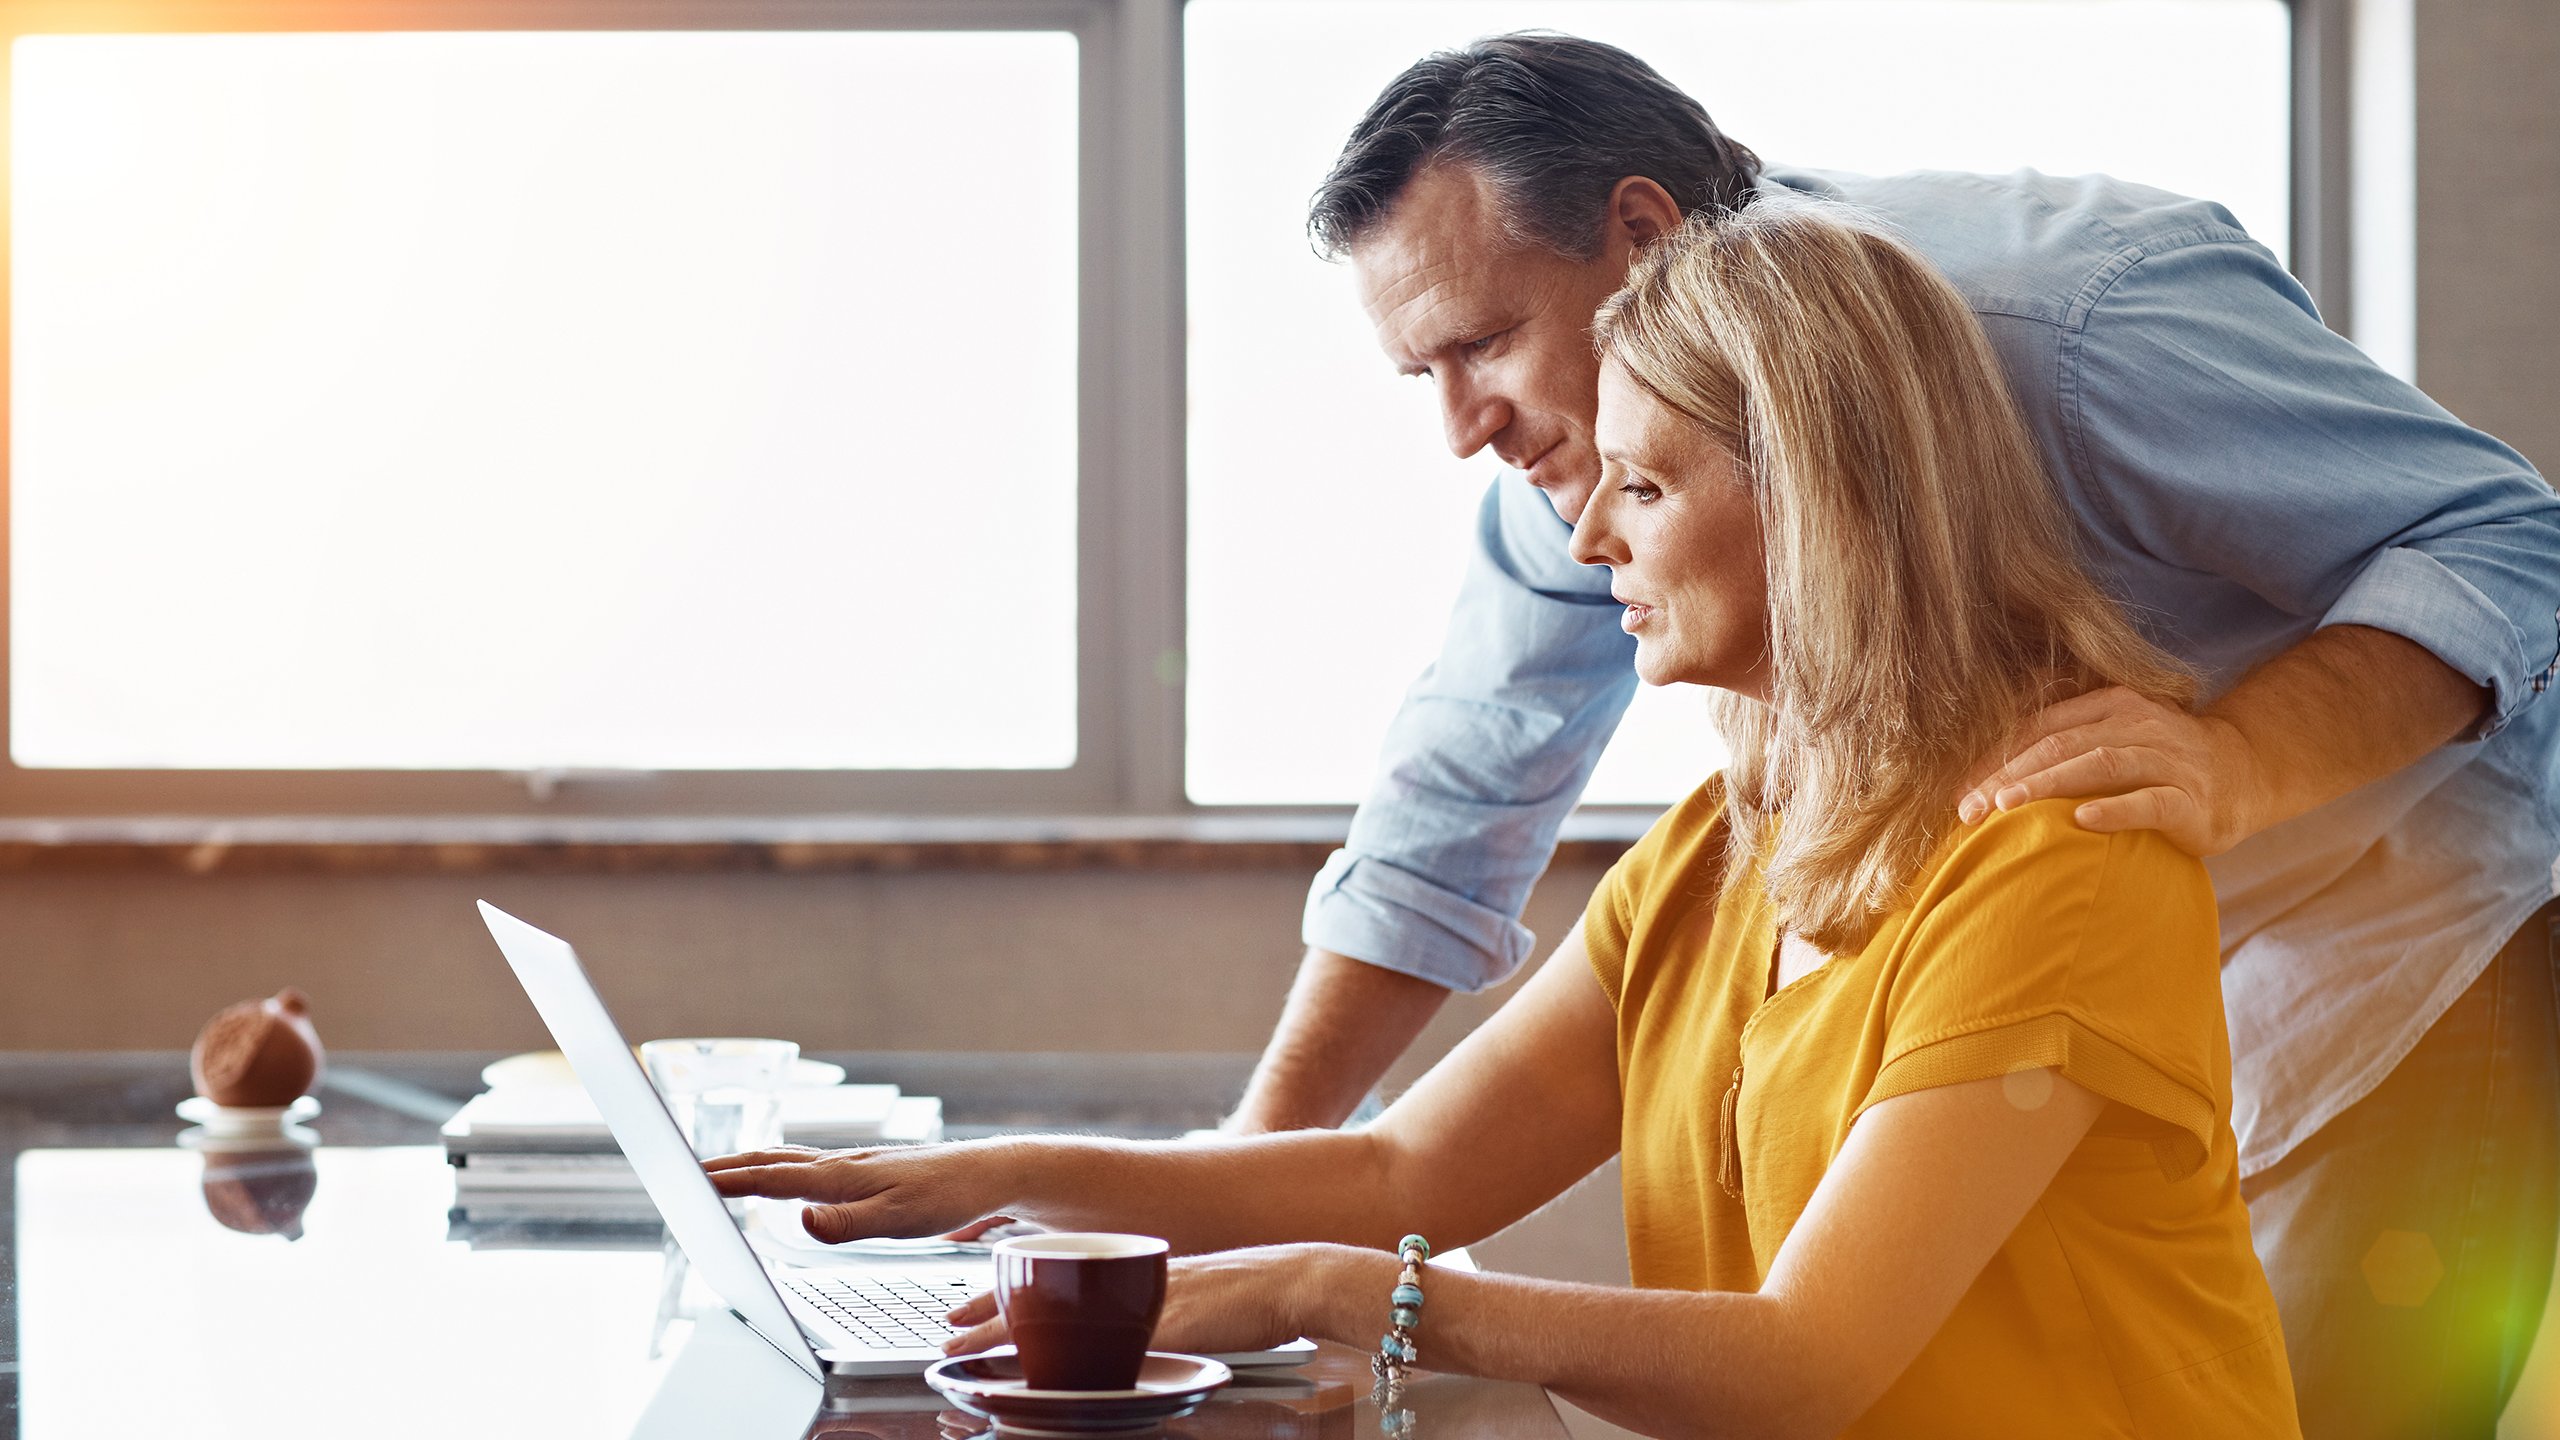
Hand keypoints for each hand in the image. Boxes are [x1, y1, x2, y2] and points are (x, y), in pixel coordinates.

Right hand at [703, 1142, 1015, 1243]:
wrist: (986, 1173)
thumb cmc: (947, 1196)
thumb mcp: (899, 1220)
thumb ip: (847, 1224)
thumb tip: (798, 1221)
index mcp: (839, 1176)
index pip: (771, 1176)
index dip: (727, 1179)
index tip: (686, 1178)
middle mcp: (840, 1165)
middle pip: (771, 1160)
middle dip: (727, 1167)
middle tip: (686, 1172)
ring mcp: (852, 1167)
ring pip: (788, 1161)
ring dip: (750, 1165)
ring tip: (720, 1174)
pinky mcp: (865, 1172)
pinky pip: (808, 1168)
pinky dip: (779, 1171)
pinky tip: (783, 1183)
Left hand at [940, 1244, 1343, 1357]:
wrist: (1296, 1278)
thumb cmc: (1253, 1291)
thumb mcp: (1191, 1288)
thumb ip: (1154, 1300)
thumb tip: (1129, 1323)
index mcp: (1129, 1271)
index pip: (1055, 1278)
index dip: (1009, 1293)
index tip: (969, 1304)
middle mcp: (1126, 1281)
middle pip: (1046, 1299)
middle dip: (992, 1315)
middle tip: (950, 1328)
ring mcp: (1140, 1302)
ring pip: (1060, 1320)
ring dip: (1009, 1336)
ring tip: (965, 1343)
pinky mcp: (1160, 1326)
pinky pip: (1099, 1347)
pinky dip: (1063, 1359)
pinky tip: (1035, 1371)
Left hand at [1955, 687, 2266, 855]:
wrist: (2245, 772)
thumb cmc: (2160, 764)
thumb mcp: (2113, 739)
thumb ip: (2065, 746)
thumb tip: (1990, 777)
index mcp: (2108, 706)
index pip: (2040, 729)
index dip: (1995, 757)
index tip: (1957, 788)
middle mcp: (2135, 725)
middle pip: (2060, 746)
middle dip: (2007, 776)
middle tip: (1967, 808)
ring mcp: (2165, 760)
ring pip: (2098, 765)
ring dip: (2047, 785)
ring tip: (2006, 806)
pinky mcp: (2191, 799)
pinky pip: (2149, 801)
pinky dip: (2114, 810)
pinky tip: (2081, 821)